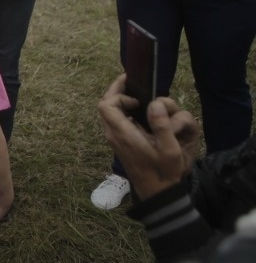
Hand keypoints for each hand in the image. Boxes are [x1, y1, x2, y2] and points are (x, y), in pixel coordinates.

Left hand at [97, 74, 200, 198]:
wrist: (157, 193)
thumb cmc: (164, 171)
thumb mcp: (170, 149)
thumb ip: (162, 125)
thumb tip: (155, 103)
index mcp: (122, 134)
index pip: (106, 105)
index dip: (119, 95)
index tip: (138, 98)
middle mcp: (113, 134)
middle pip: (104, 105)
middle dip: (116, 90)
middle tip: (130, 81)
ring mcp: (114, 138)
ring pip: (108, 112)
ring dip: (119, 100)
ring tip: (134, 93)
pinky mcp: (119, 142)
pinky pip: (114, 119)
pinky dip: (122, 110)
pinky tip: (137, 109)